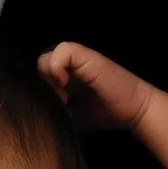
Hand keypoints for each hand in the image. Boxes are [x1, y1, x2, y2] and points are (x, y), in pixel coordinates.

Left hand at [36, 41, 157, 132]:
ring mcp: (78, 58)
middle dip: (41, 87)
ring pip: (44, 58)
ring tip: (62, 97)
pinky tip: (67, 86)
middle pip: (37, 67)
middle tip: (57, 104)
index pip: (37, 76)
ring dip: (48, 79)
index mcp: (65, 75)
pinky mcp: (86, 55)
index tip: (51, 109)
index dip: (39, 91)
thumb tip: (33, 117)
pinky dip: (58, 69)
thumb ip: (54, 111)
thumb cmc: (106, 114)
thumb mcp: (72, 116)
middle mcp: (69, 64)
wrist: (134, 111)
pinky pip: (61, 52)